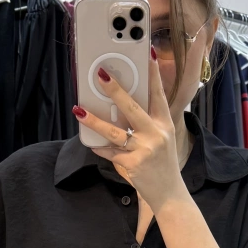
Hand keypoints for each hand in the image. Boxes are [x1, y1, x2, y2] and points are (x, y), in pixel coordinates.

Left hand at [73, 49, 185, 212]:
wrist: (168, 193)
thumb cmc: (162, 163)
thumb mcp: (162, 139)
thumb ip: (147, 122)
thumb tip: (121, 106)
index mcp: (165, 124)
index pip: (159, 94)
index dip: (154, 74)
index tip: (149, 54)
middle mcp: (156, 134)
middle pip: (132, 108)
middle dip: (115, 90)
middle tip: (101, 75)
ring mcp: (144, 149)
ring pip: (114, 131)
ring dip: (95, 120)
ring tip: (79, 110)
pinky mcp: (133, 164)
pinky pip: (110, 152)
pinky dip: (100, 148)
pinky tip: (91, 143)